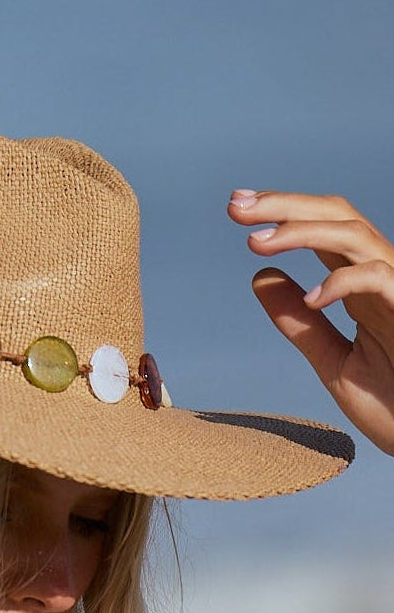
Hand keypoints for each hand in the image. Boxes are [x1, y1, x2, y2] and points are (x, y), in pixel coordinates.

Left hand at [227, 190, 393, 455]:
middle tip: (235, 205)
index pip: (323, 230)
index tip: (237, 207)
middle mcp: (382, 277)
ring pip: (354, 235)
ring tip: (258, 241)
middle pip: (337, 216)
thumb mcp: (333, 362)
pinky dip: (342, 281)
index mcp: (362, 286)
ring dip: (302, 231)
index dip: (282, 212)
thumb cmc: (393, 407)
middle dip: (284, 205)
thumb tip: (260, 277)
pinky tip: (312, 298)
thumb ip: (300, 324)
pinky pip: (379, 277)